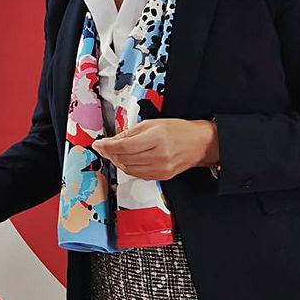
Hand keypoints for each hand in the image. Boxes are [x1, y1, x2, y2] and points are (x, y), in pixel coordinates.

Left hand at [92, 119, 217, 180]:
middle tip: (103, 147)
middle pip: (124, 159)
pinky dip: (128, 168)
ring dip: (117, 161)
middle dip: (109, 153)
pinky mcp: (162, 176)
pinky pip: (138, 175)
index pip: (123, 146)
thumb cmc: (179, 130)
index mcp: (156, 138)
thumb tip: (111, 141)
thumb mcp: (152, 124)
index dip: (107, 146)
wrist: (201, 143)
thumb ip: (130, 133)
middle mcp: (159, 155)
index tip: (98, 144)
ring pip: (128, 169)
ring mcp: (161, 168)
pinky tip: (126, 160)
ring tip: (114, 153)